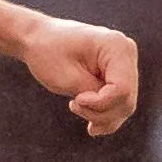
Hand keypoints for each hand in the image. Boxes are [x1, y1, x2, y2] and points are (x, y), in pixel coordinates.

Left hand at [18, 16, 138, 135]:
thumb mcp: (68, 78)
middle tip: (72, 106)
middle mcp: (126, 52)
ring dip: (102, 115)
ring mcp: (124, 63)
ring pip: (124, 104)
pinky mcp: (117, 73)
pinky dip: (105, 113)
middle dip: (101, 112)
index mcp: (117, 46)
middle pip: (126, 99)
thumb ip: (96, 96)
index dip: (100, 103)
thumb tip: (118, 111)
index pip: (122, 89)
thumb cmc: (46, 52)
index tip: (75, 100)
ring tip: (75, 108)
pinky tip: (91, 124)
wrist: (35, 37)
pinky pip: (118, 101)